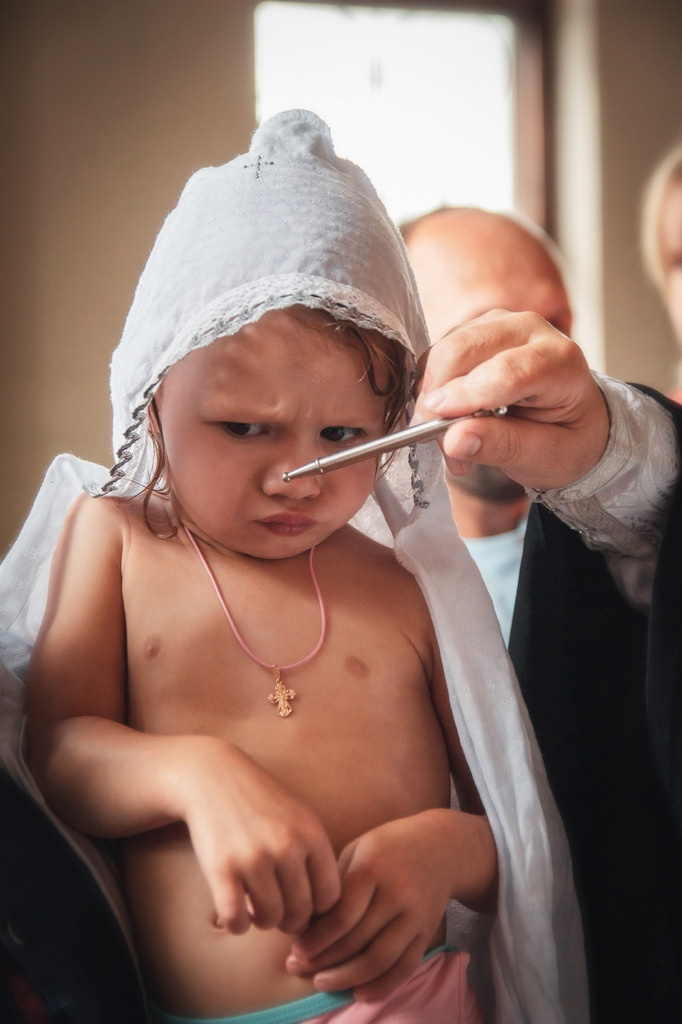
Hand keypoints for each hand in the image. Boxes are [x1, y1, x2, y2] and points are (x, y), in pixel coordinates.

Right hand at [178, 737, 340, 934]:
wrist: (213, 776)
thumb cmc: (260, 803)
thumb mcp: (299, 818)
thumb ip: (314, 857)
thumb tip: (324, 912)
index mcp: (311, 834)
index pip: (330, 896)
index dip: (318, 911)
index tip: (302, 907)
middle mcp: (287, 845)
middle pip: (301, 912)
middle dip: (290, 921)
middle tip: (277, 913)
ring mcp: (254, 856)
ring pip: (270, 918)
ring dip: (263, 922)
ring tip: (256, 909)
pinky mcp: (222, 867)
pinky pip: (236, 919)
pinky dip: (237, 926)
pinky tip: (236, 914)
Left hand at [286, 809, 495, 1000]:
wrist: (442, 845)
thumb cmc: (390, 845)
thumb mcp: (359, 848)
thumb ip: (336, 882)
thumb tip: (307, 921)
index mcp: (373, 867)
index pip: (341, 915)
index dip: (316, 939)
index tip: (297, 950)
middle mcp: (397, 893)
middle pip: (357, 940)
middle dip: (324, 960)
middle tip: (298, 969)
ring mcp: (415, 915)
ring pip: (380, 958)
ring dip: (348, 977)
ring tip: (323, 983)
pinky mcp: (428, 931)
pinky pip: (405, 966)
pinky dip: (383, 985)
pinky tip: (360, 993)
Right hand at [414, 310, 609, 490]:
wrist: (571, 417)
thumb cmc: (563, 437)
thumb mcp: (543, 455)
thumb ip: (501, 446)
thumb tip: (453, 440)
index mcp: (561, 361)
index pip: (507, 371)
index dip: (466, 396)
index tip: (437, 424)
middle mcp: (530, 330)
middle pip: (465, 349)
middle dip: (437, 396)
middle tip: (437, 440)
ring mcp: (499, 323)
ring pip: (444, 350)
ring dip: (432, 396)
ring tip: (450, 435)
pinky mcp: (474, 328)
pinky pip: (437, 354)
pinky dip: (432, 388)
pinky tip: (448, 415)